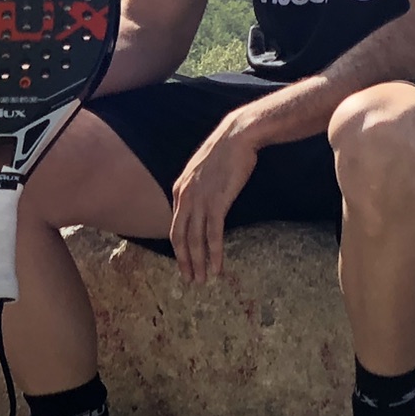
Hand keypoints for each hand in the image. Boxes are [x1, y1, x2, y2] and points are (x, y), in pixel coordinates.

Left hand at [170, 117, 260, 283]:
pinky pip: (213, 235)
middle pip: (180, 238)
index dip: (179, 247)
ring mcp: (200, 201)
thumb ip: (198, 187)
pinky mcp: (217, 203)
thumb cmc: (226, 150)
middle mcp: (185, 198)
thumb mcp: (203, 169)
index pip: (176, 226)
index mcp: (180, 190)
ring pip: (195, 240)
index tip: (186, 261)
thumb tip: (201, 200)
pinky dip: (214, 253)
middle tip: (189, 279)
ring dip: (198, 263)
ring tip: (202, 280)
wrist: (238, 135)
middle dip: (184, 261)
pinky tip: (216, 267)